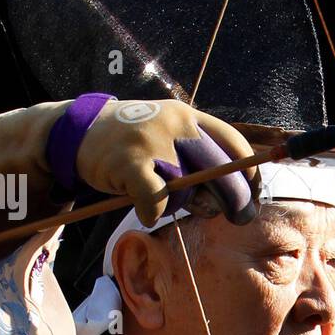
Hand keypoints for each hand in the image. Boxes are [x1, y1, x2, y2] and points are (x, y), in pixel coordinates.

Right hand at [75, 98, 255, 224]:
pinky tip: (146, 212)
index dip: (251, 174)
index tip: (254, 195)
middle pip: (222, 171)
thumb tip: (241, 197)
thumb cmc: (136, 144)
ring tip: (163, 198)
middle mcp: (176, 125)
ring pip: (188, 191)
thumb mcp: (172, 138)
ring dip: (180, 204)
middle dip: (237, 200)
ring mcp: (153, 142)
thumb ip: (202, 159)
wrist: (80, 131)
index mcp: (190, 117)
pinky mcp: (130, 163)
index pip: (235, 145)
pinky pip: (158, 201)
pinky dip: (153, 212)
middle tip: (238, 218)